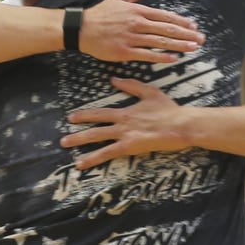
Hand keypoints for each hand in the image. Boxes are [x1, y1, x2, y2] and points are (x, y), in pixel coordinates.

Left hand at [61, 77, 193, 169]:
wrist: (181, 124)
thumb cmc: (169, 110)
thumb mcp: (151, 92)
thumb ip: (132, 86)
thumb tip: (114, 80)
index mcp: (125, 111)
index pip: (100, 113)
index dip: (85, 115)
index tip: (72, 117)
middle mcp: (121, 122)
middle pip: (94, 126)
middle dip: (78, 131)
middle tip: (63, 136)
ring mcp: (124, 134)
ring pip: (97, 138)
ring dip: (79, 142)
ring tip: (65, 146)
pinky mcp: (130, 146)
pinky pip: (108, 153)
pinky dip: (93, 159)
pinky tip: (81, 164)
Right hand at [80, 0, 204, 62]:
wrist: (80, 28)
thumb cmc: (100, 14)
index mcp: (137, 11)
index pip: (164, 16)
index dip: (181, 21)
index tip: (193, 26)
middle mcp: (137, 23)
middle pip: (167, 29)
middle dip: (186, 34)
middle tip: (200, 39)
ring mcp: (132, 38)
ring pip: (160, 42)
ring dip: (179, 45)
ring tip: (193, 48)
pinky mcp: (125, 52)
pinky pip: (147, 55)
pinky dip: (162, 57)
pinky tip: (174, 59)